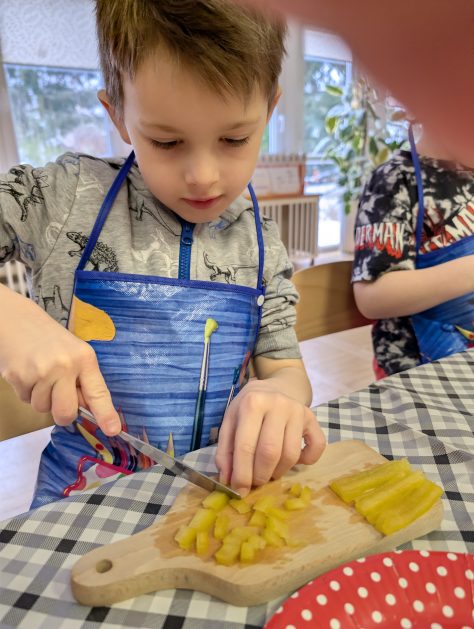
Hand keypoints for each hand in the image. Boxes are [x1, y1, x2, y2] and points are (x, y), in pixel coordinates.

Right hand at [0, 288, 120, 434]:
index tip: (113, 430)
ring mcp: (40, 372)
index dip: (106, 414)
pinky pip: (25, 399)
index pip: (98, 392)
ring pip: (42, 408)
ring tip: (39, 374)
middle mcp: (65, 366)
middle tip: (57, 397)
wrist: (16, 320)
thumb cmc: (50, 340)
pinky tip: (27, 371)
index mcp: (84, 359)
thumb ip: (82, 380)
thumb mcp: (74, 353)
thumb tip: (87, 410)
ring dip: (40, 398)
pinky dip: (26, 390)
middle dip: (62, 414)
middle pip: (66, 413)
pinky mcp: (18, 376)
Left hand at [215, 379, 325, 495]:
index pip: (246, 446)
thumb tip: (227, 480)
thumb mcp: (231, 421)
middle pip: (270, 452)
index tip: (239, 491)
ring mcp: (298, 411)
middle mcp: (278, 404)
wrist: (278, 386)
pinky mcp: (313, 418)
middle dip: (260, 476)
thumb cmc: (250, 406)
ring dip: (278, 472)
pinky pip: (317, 447)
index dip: (242, 474)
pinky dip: (307, 460)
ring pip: (291, 455)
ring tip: (269, 471)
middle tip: (254, 482)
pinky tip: (295, 460)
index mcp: (252, 403)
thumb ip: (225, 450)